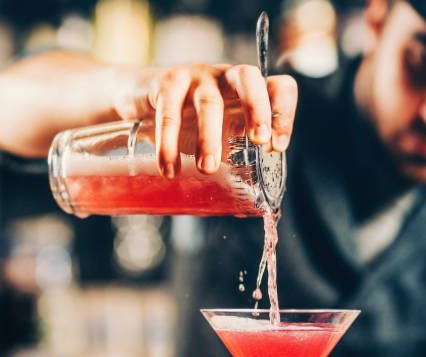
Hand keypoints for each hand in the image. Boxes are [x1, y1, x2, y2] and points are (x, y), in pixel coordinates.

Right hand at [110, 63, 297, 178]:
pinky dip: (169, 142)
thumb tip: (244, 211)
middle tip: (258, 143)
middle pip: (249, 78)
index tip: (276, 146)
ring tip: (207, 168)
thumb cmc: (190, 121)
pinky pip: (169, 111)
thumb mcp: (219, 137)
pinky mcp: (167, 82)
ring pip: (208, 102)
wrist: (140, 98)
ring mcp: (197, 76)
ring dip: (210, 137)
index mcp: (248, 92)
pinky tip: (170, 168)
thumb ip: (232, 163)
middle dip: (257, 109)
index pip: (279, 87)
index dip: (284, 112)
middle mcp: (226, 77)